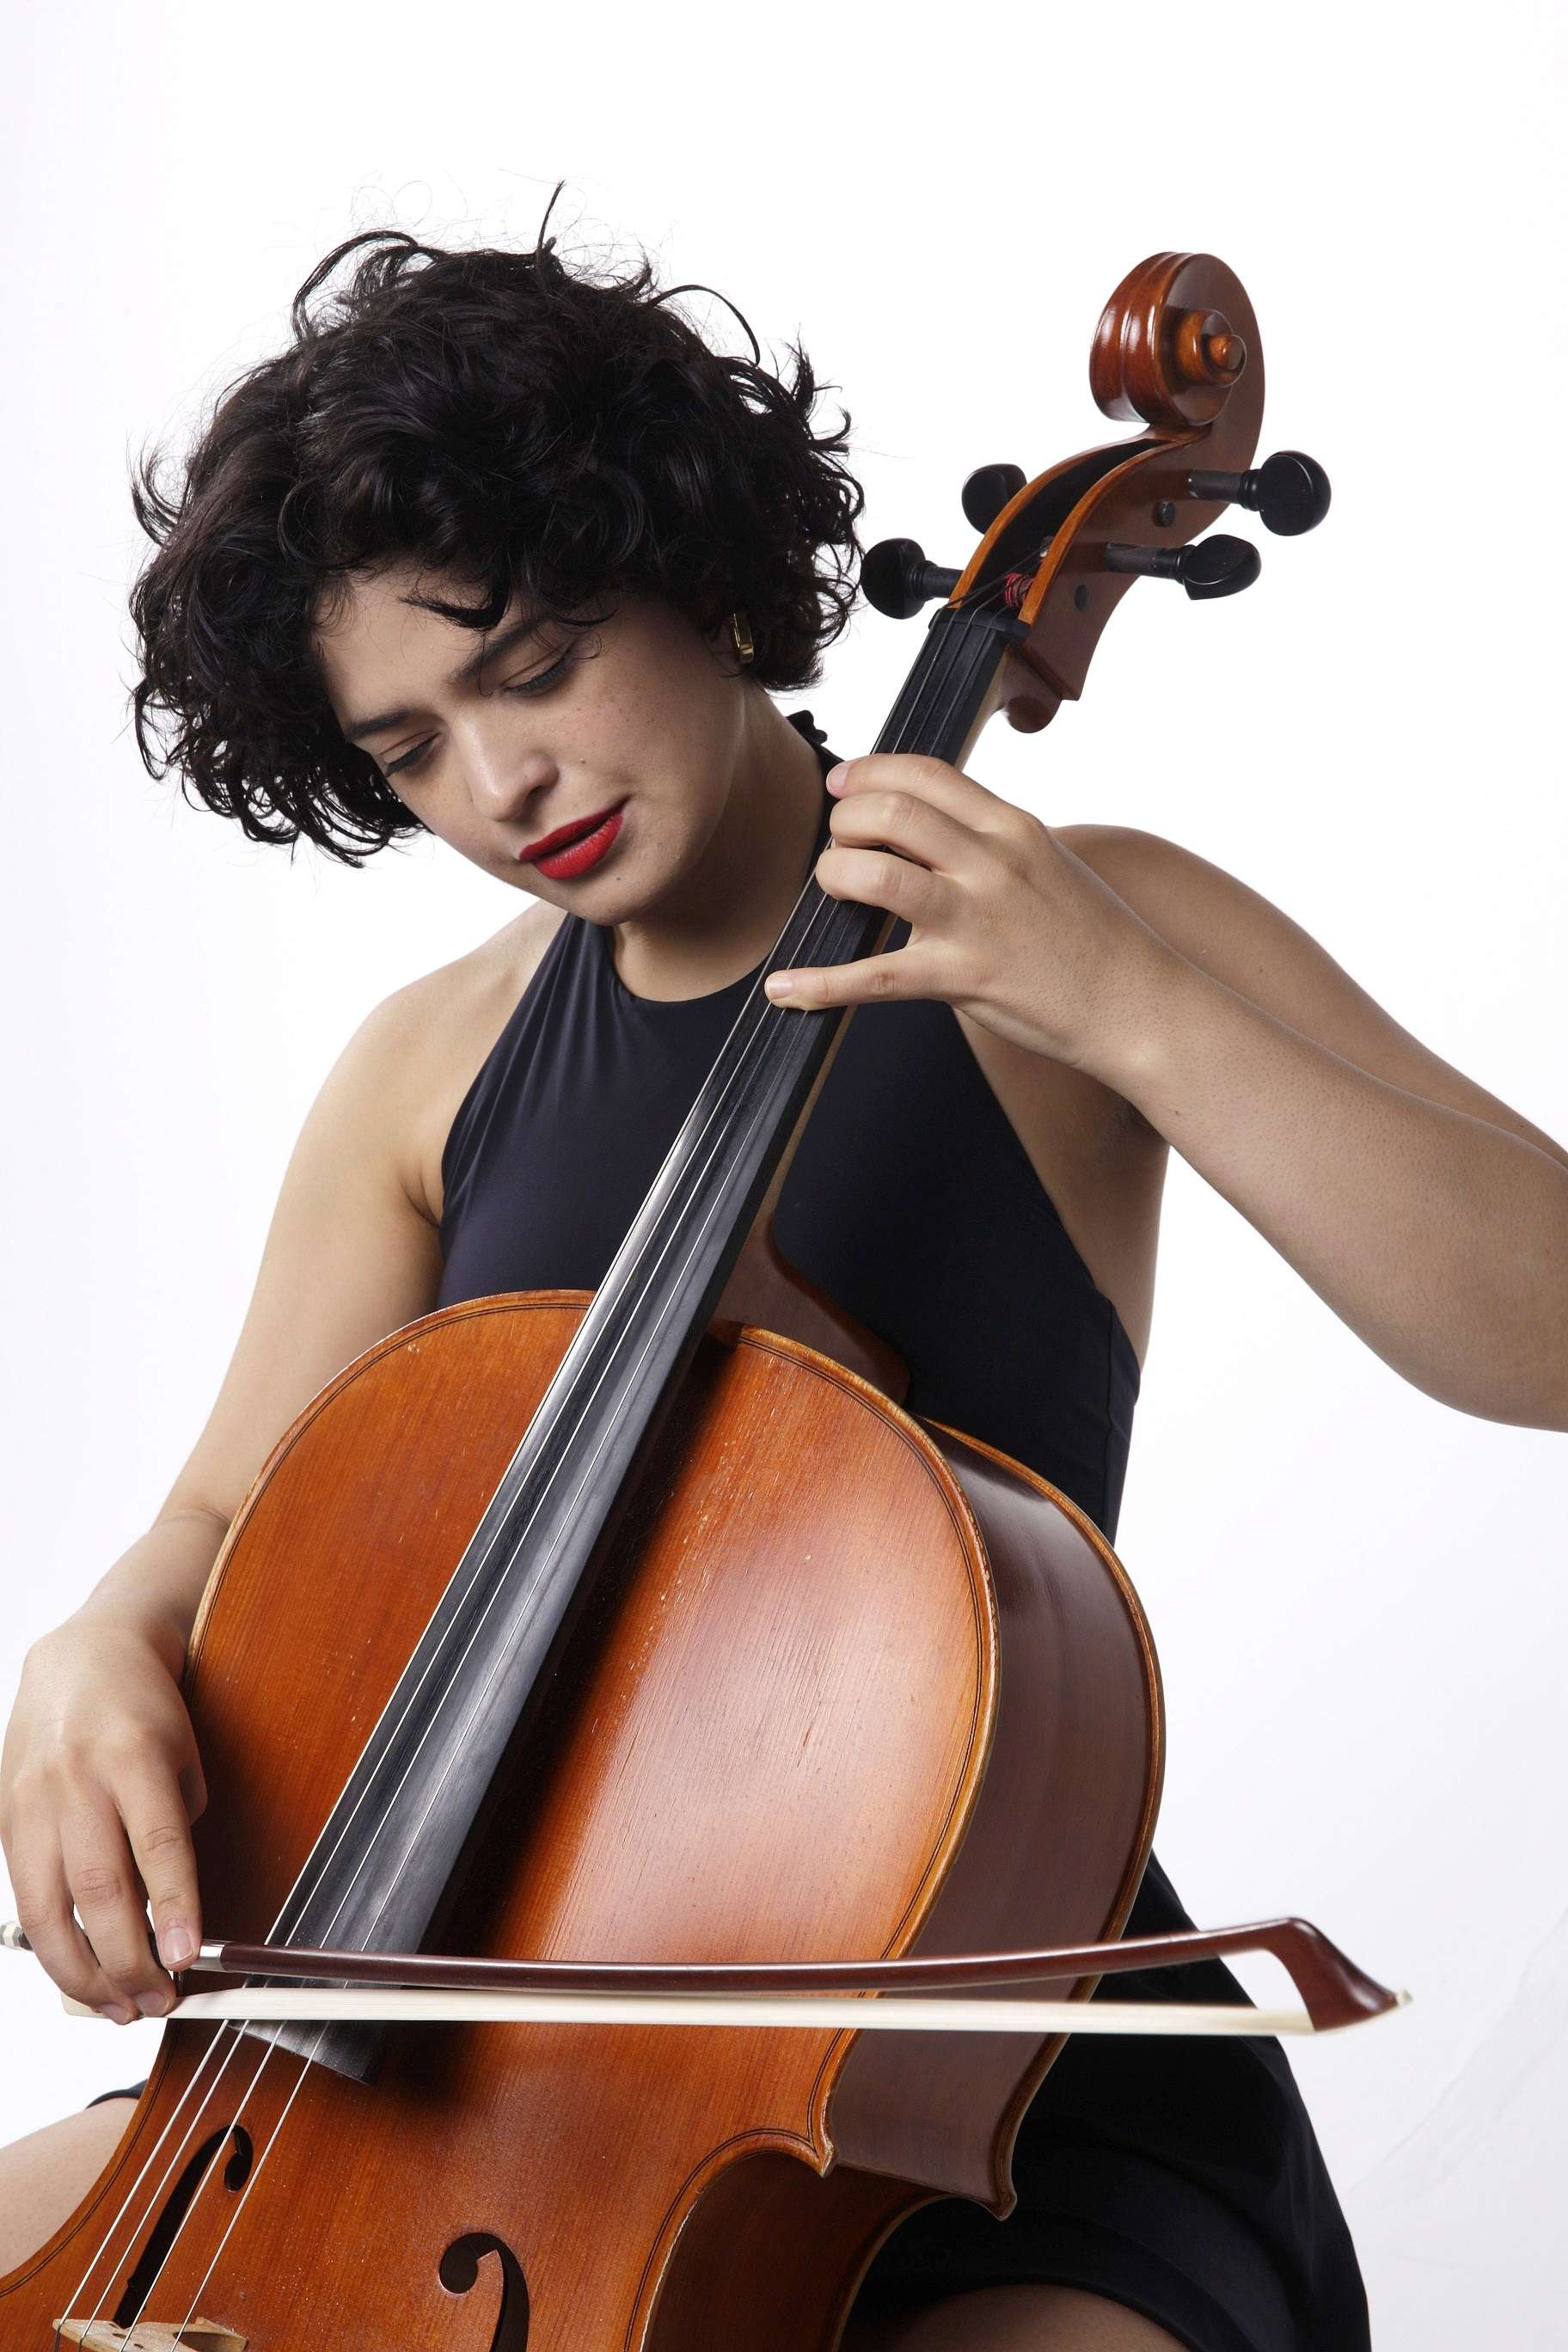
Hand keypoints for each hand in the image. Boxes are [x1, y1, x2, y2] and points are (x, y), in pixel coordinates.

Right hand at [0, 1615, 205, 2022]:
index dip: (174, 1907)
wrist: (81, 1658)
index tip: (190, 1958)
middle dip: (130, 1960)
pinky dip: (53, 1948)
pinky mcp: (5, 1822)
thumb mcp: (183, 1755)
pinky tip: (80, 1975)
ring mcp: (33, 1803)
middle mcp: (77, 1780)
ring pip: (49, 1908)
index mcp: (134, 1755)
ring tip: (122, 2008)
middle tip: (162, 2001)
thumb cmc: (143, 1710)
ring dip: (85, 1973)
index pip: (157, 1844)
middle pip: (99, 1888)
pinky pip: (25, 1899)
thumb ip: (175, 1828)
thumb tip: (169, 1917)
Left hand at [762, 755, 1167, 1076]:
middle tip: (839, 845)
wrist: (1138, 1004)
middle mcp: (992, 862)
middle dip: (845, 823)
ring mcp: (977, 919)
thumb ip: (989, 841)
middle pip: (891, 811)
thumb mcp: (1047, 864)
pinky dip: (818, 985)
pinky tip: (784, 990)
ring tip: (833, 891)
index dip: (870, 772)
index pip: (925, 772)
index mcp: (1012, 826)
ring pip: (875, 873)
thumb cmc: (1092, 939)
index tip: (841, 784)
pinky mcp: (963, 978)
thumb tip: (927, 829)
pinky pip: (873, 976)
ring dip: (833, 876)